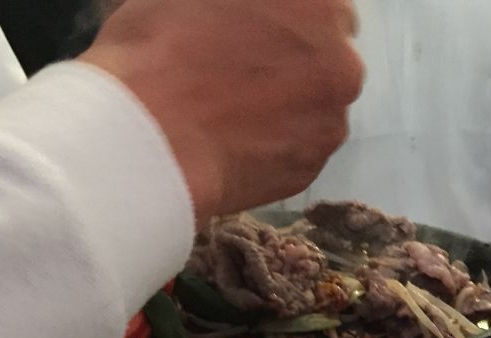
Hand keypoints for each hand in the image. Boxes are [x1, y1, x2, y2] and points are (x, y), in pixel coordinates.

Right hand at [79, 0, 362, 221]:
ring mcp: (331, 121)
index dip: (292, 20)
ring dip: (291, 104)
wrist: (148, 139)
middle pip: (332, 58)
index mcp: (321, 7)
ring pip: (319, 106)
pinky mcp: (312, 167)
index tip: (263, 31)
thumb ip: (247, 0)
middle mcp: (342, 64)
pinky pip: (302, 148)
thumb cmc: (161, 51)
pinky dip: (278, 143)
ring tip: (235, 109)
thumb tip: (252, 10)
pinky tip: (237, 140)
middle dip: (299, 61)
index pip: (329, 8)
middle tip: (245, 70)